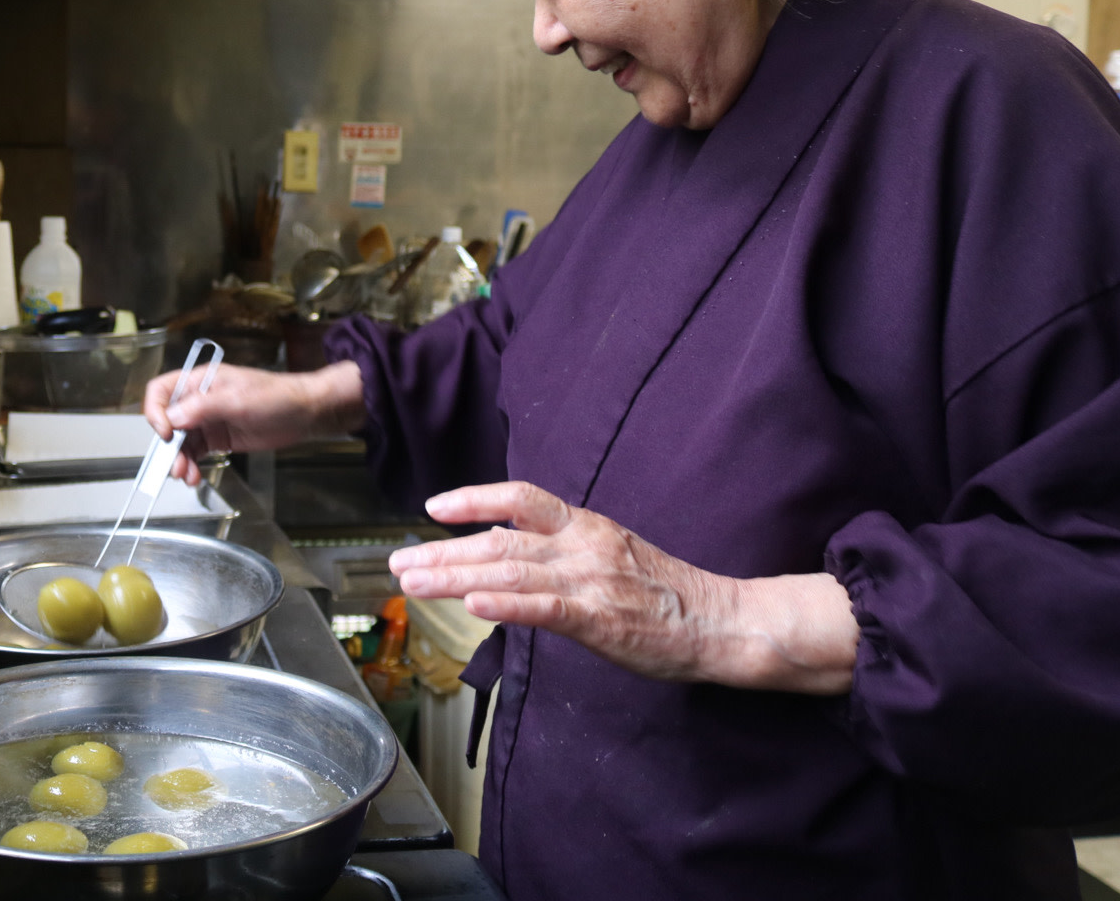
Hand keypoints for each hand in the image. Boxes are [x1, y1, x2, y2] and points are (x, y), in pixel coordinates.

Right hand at [143, 360, 364, 484]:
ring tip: (186, 475)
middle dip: (168, 445)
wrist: (304, 413)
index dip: (157, 412)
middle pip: (168, 421)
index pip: (162, 391)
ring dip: (179, 459)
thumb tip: (174, 417)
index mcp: (200, 381)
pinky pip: (195, 452)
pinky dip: (191, 464)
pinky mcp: (217, 438)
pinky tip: (194, 475)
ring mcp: (208, 420)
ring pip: (180, 441)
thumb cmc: (277, 396)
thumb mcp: (238, 400)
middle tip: (174, 465)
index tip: (166, 432)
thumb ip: (204, 407)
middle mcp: (199, 400)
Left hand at [390, 481, 858, 693]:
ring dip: (454, 577)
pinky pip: (543, 608)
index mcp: (584, 526)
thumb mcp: (610, 554)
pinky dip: (504, 605)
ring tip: (413, 582)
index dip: (474, 499)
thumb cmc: (664, 594)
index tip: (433, 508)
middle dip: (442, 552)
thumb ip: (561, 553)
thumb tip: (510, 559)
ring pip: (508, 573)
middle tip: (398, 562)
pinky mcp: (598, 619)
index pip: (520, 498)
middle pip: (499, 541)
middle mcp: (580, 546)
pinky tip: (470, 606)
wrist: (721, 621)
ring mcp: (589, 581)